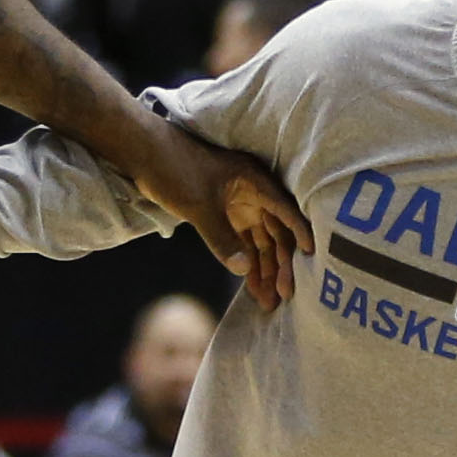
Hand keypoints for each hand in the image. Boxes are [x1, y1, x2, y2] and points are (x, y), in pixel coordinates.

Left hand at [136, 128, 313, 310]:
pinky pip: (242, 243)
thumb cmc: (174, 169)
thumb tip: (243, 270)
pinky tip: (252, 287)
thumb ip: (221, 238)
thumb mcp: (199, 206)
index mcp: (255, 182)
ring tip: (269, 302)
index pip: (287, 210)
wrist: (144, 154)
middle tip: (285, 296)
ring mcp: (240, 206)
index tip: (312, 258)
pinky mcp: (225, 216)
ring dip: (265, 270)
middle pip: (276, 233)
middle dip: (281, 265)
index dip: (300, 233)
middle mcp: (254, 195)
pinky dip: (246, 264)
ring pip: (260, 242)